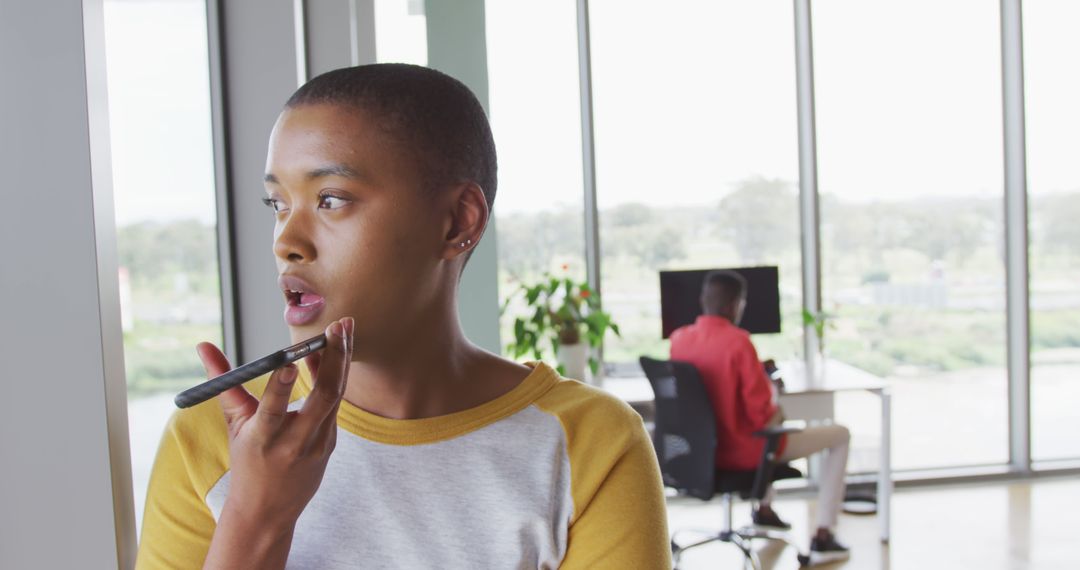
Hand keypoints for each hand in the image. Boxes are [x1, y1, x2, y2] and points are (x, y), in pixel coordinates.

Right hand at [197, 318, 352, 539]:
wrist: (267, 512)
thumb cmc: (247, 461)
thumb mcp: (233, 425)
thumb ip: (224, 383)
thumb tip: (203, 345)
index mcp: (263, 440)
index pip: (273, 412)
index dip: (280, 387)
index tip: (288, 361)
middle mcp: (293, 443)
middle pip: (322, 398)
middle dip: (333, 360)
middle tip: (336, 326)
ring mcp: (317, 445)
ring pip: (335, 398)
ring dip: (341, 361)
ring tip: (342, 329)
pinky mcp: (330, 443)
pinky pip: (335, 404)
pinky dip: (334, 376)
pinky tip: (333, 353)